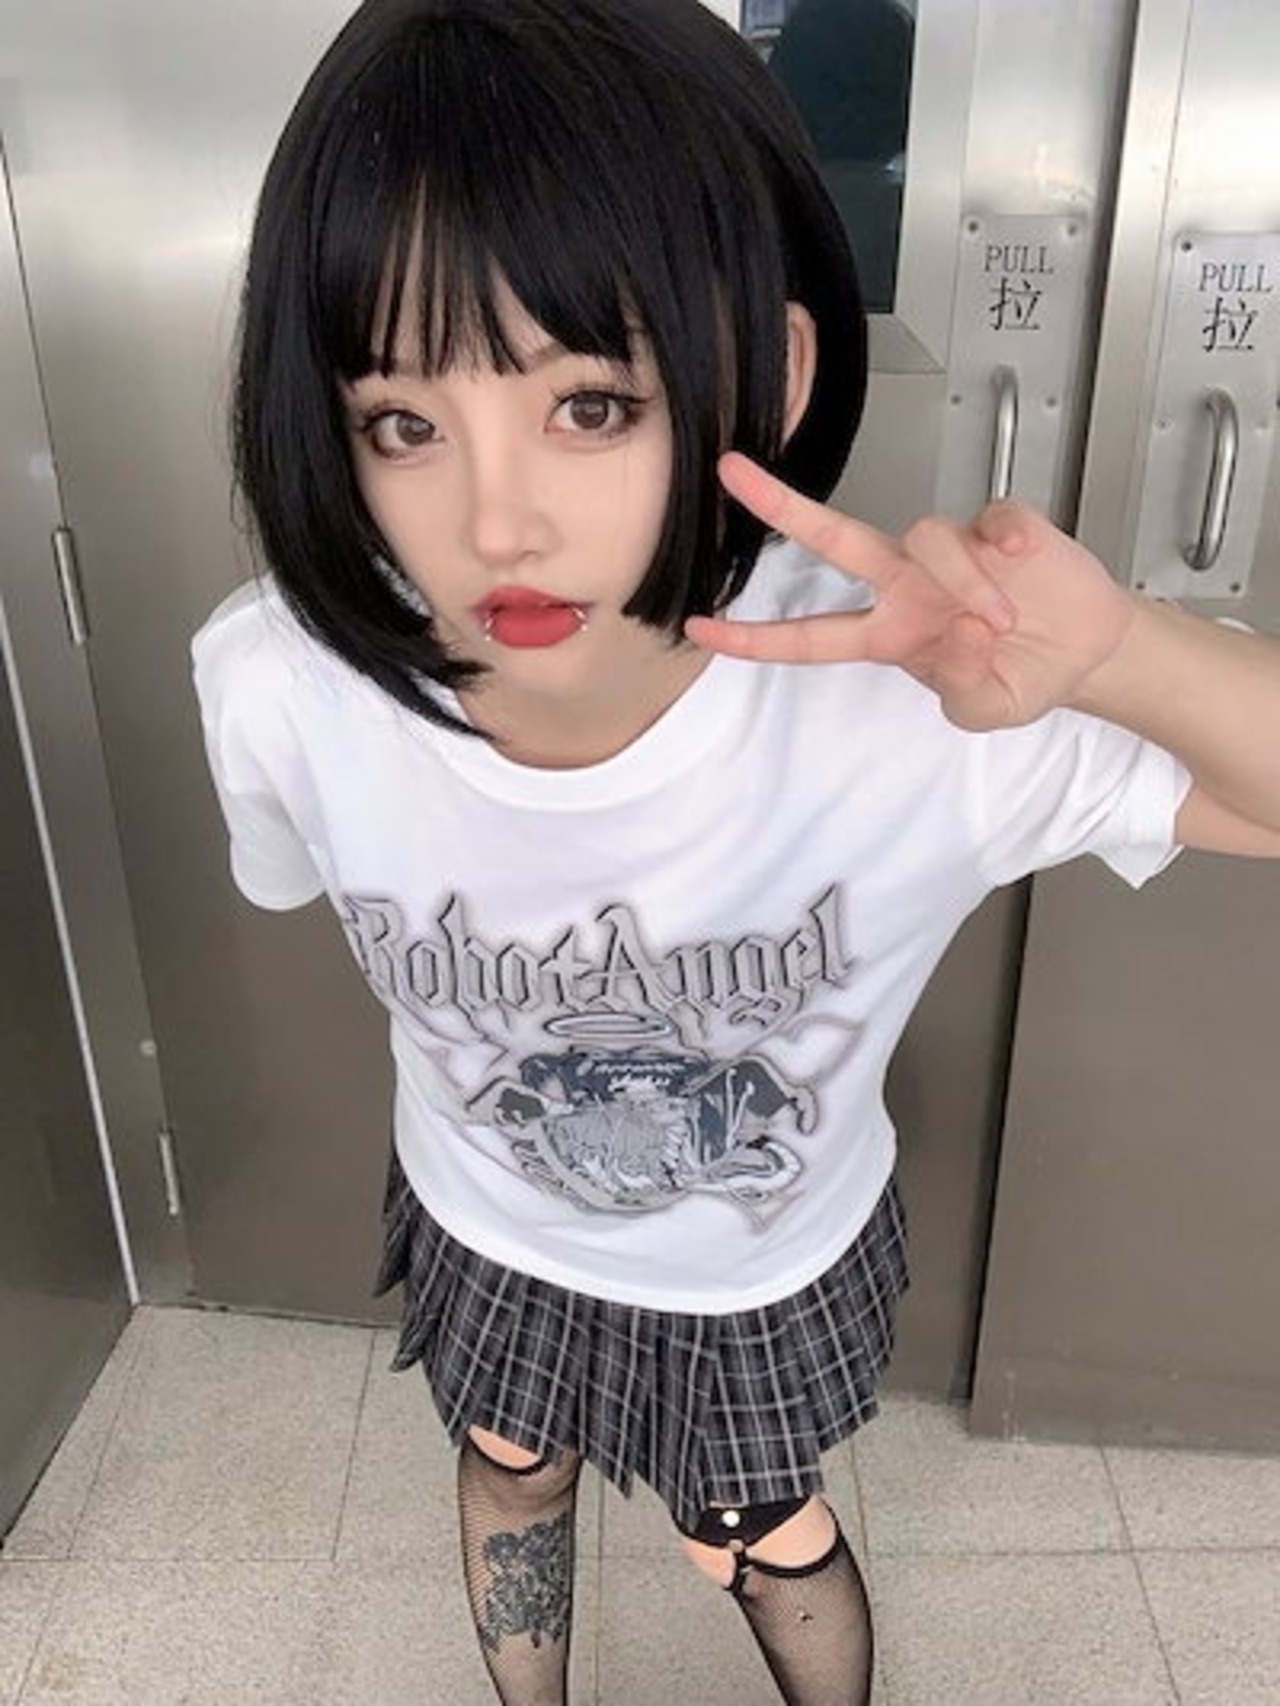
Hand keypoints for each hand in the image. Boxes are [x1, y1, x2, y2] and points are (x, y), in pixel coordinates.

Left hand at [686, 453, 1137, 731]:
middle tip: (733, 473)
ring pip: (930, 538)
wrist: (1089, 653)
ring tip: (1003, 622)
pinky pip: (988, 519)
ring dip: (965, 580)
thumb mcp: (987, 710)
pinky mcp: (1000, 526)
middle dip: (782, 505)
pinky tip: (1022, 559)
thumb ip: (962, 688)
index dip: (754, 637)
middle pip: (834, 538)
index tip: (700, 628)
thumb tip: (955, 634)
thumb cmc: (1023, 676)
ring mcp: (951, 551)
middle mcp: (908, 584)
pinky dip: (1004, 540)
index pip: (809, 636)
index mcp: (891, 634)